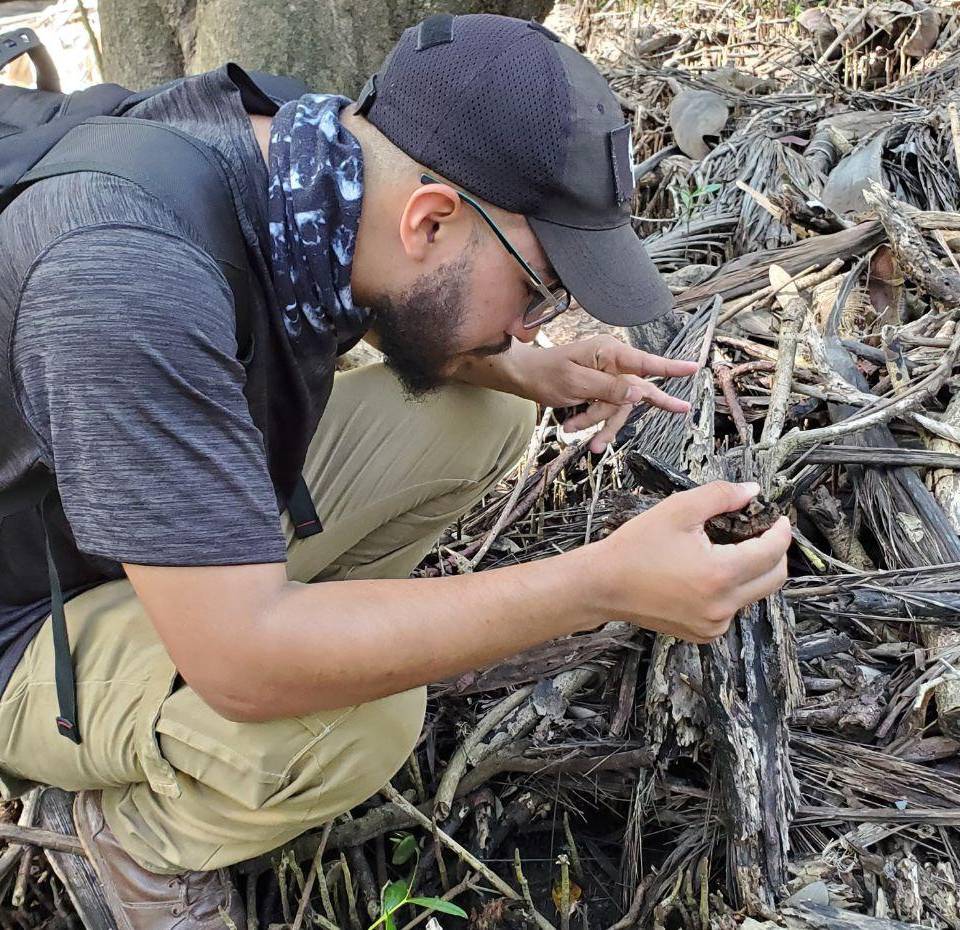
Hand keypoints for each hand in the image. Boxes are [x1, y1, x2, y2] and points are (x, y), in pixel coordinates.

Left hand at [518, 336, 699, 452]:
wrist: (525, 378)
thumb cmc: (547, 374)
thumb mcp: (576, 383)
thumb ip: (609, 389)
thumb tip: (638, 393)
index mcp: (610, 352)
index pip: (645, 361)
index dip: (671, 367)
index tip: (694, 367)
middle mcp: (613, 363)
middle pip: (636, 391)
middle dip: (639, 407)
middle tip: (684, 409)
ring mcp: (607, 378)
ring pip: (617, 408)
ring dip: (596, 422)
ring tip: (572, 430)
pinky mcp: (599, 391)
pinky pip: (605, 411)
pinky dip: (590, 422)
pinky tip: (571, 428)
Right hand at [590, 481, 791, 642]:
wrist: (602, 585)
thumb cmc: (634, 548)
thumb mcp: (677, 510)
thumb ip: (720, 496)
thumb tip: (751, 492)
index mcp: (720, 574)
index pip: (772, 552)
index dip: (780, 531)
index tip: (778, 518)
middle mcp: (722, 605)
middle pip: (774, 578)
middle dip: (774, 552)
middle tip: (761, 531)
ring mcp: (714, 624)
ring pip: (754, 594)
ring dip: (751, 571)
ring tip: (726, 549)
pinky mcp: (703, 633)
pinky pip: (732, 609)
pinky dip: (730, 590)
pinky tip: (706, 574)